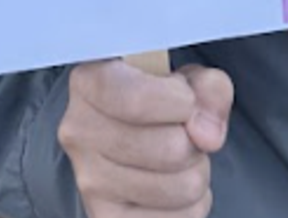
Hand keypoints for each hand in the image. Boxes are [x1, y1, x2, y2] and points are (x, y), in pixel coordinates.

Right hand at [59, 60, 231, 217]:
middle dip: (194, 143)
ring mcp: (89, 180)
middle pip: (169, 148)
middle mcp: (79, 131)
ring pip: (180, 187)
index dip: (180, 104)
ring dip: (195, 175)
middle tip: (182, 135)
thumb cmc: (163, 105)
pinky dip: (191, 207)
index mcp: (89, 82)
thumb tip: (206, 135)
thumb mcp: (189, 82)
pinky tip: (171, 190)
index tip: (188, 102)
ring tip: (176, 162)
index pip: (135, 99)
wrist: (140, 145)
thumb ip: (209, 89)